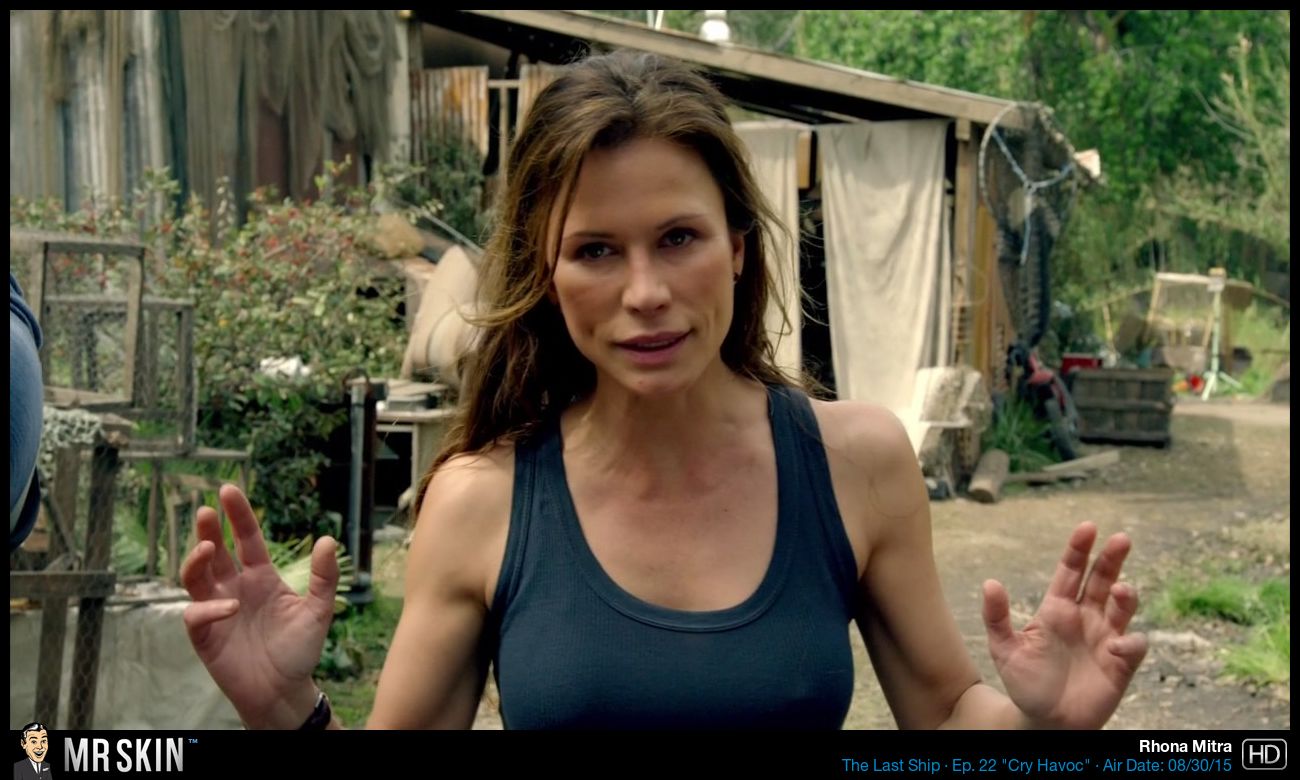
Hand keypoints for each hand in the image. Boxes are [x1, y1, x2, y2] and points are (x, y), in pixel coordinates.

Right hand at [180, 485, 339, 728]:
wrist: (285, 691)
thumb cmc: (300, 650)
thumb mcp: (319, 611)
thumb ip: (324, 577)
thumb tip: (327, 540)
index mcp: (261, 577)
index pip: (246, 539)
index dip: (238, 515)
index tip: (228, 489)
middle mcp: (235, 587)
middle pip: (215, 552)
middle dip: (208, 530)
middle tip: (206, 511)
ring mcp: (217, 609)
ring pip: (195, 577)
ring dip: (196, 560)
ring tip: (208, 548)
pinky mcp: (205, 636)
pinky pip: (195, 614)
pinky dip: (208, 607)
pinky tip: (229, 606)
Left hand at [981, 522, 1147, 728]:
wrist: (1044, 721)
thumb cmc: (1024, 682)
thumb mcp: (1004, 649)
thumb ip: (996, 617)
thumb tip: (990, 583)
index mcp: (1057, 609)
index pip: (1071, 572)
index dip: (1079, 549)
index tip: (1087, 527)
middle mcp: (1084, 617)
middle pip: (1102, 580)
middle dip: (1112, 559)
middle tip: (1121, 539)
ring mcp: (1105, 638)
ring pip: (1122, 607)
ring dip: (1126, 595)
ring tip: (1121, 589)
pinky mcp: (1120, 664)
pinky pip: (1134, 646)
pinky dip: (1131, 642)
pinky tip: (1116, 647)